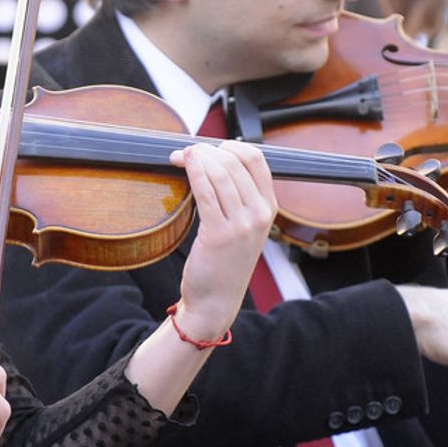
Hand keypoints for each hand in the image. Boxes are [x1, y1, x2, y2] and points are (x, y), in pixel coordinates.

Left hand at [171, 140, 276, 343]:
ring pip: (219, 174)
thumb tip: (216, 160)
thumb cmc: (224, 262)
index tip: (210, 148)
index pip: (257, 159)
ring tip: (179, 156)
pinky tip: (182, 163)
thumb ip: (239, 197)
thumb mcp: (244, 227)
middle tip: (186, 151)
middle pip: (235, 162)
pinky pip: (205, 192)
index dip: (231, 145)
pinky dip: (193, 171)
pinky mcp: (219, 234)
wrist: (216, 301)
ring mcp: (241, 225)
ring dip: (196, 158)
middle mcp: (260, 214)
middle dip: (207, 150)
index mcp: (269, 208)